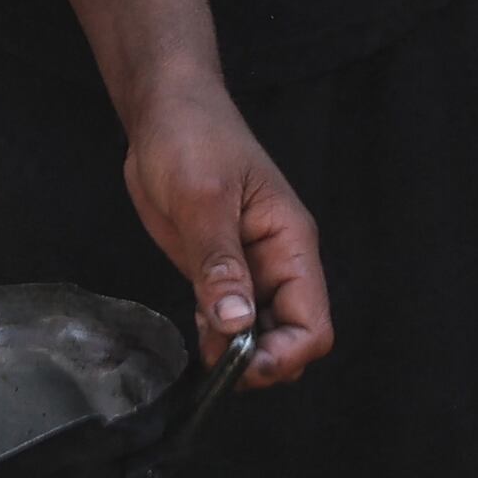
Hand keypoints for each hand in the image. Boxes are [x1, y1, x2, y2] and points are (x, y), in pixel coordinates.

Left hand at [118, 67, 332, 384]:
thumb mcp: (204, 198)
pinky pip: (229, 320)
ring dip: (237, 353)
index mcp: (291, 243)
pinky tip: (196, 332)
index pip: (313, 321)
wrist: (164, 111)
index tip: (243, 365)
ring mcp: (248, 270)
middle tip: (217, 365)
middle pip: (291, 337)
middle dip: (261, 361)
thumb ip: (220, 263)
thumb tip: (237, 324)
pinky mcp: (217, 272)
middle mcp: (277, 263)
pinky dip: (217, 337)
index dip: (286, 353)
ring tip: (203, 345)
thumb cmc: (192, 137)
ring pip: (259, 335)